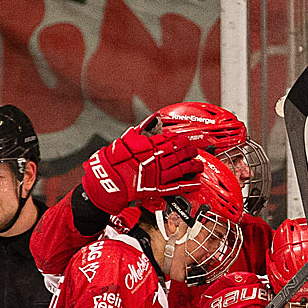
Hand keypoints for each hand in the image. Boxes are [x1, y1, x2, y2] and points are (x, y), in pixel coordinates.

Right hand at [80, 126, 202, 212]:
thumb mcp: (127, 139)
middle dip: (188, 152)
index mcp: (149, 147)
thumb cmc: (114, 160)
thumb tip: (154, 118)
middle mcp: (155, 160)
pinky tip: (197, 184)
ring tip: (199, 164)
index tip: (185, 139)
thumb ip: (142, 129)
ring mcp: (157, 175)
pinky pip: (176, 187)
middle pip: (177, 154)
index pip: (169, 141)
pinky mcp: (157, 189)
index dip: (179, 140)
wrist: (107, 180)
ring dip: (192, 166)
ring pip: (180, 169)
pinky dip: (187, 185)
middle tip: (195, 150)